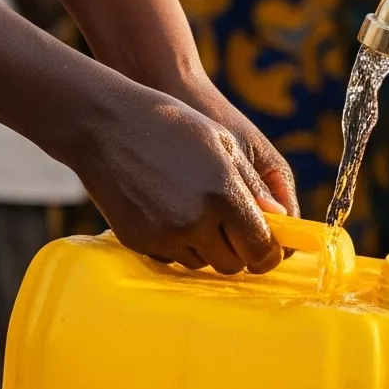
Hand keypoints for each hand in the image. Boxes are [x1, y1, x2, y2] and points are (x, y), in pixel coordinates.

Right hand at [75, 82, 284, 272]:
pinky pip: (170, 258)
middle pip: (233, 264)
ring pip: (202, 263)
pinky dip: (178, 244)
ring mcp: (164, 235)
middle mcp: (196, 221)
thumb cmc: (173, 124)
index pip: (260, 247)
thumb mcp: (223, 143)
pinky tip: (170, 210)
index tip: (269, 247)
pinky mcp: (139, 242)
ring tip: (198, 210)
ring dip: (208, 247)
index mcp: (223, 193)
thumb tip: (280, 220)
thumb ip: (253, 187)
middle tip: (235, 229)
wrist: (108, 126)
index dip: (269, 252)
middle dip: (239, 251)